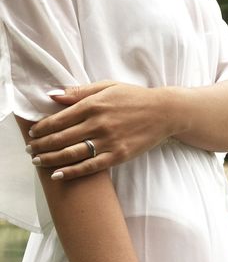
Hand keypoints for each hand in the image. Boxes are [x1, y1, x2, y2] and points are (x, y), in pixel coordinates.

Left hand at [27, 80, 177, 179]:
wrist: (163, 112)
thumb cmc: (134, 97)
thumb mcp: (107, 86)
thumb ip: (79, 91)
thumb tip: (52, 95)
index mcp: (93, 104)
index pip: (59, 119)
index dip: (41, 128)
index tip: (32, 134)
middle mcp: (98, 123)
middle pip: (61, 138)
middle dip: (41, 145)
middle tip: (30, 150)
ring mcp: (109, 141)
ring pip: (72, 153)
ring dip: (50, 159)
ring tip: (37, 162)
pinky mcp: (118, 155)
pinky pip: (90, 166)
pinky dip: (72, 172)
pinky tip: (58, 175)